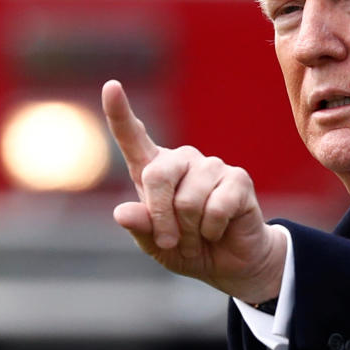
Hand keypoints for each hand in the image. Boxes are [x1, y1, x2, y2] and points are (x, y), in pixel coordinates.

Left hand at [102, 80, 284, 302]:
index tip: (111, 86)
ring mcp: (212, 166)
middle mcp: (182, 160)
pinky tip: (220, 230)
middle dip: (160, 218)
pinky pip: (215, 208)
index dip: (120, 112)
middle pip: (157, 175)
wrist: (230, 263)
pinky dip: (212, 230)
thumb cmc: (187, 248)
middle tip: (170, 242)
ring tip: (199, 236)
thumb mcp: (156, 245)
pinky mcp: (237, 178)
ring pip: (187, 200)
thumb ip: (140, 228)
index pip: (133, 137)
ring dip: (190, 232)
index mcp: (154, 171)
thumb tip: (122, 212)